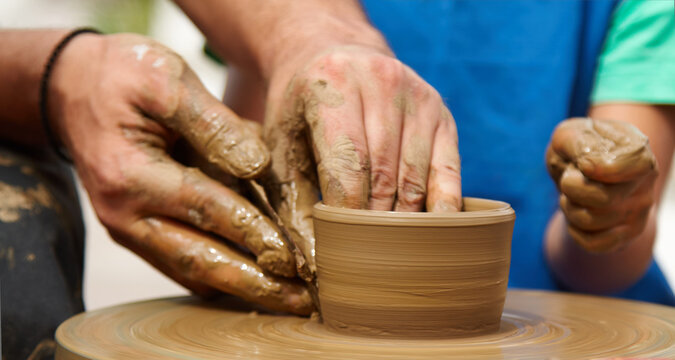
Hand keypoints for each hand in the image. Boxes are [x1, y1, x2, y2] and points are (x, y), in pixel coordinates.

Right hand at [48, 33, 311, 313]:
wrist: (73, 88)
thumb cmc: (122, 76)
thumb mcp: (166, 80)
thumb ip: (213, 123)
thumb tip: (256, 164)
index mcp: (130, 174)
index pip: (204, 208)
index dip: (251, 231)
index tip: (292, 254)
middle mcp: (125, 213)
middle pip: (197, 260)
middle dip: (253, 284)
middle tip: (300, 300)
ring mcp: (130, 228)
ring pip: (192, 270)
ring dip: (242, 287)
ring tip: (290, 299)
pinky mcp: (140, 231)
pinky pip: (183, 261)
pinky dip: (222, 272)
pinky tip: (259, 280)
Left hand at [262, 44, 461, 275]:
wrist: (330, 54)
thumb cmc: (299, 110)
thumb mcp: (282, 148)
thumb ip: (293, 202)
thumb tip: (314, 265)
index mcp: (331, 84)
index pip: (347, 168)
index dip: (346, 219)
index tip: (339, 257)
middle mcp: (380, 81)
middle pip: (384, 176)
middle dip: (373, 227)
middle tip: (363, 265)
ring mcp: (417, 95)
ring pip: (415, 178)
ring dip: (403, 222)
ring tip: (389, 255)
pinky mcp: (440, 110)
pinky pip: (447, 171)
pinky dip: (440, 207)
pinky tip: (430, 234)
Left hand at [546, 118, 657, 252]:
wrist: (579, 171)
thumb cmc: (575, 149)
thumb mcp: (570, 134)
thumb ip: (578, 142)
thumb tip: (589, 166)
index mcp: (638, 151)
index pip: (636, 166)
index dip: (603, 169)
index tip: (583, 164)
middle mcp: (646, 182)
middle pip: (604, 199)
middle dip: (571, 188)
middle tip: (568, 178)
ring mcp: (639, 211)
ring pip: (593, 222)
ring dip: (568, 208)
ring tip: (571, 195)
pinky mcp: (628, 234)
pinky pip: (595, 245)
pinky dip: (574, 231)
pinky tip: (575, 215)